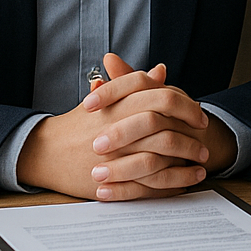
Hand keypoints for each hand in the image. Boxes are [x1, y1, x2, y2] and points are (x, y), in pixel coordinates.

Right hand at [17, 54, 210, 200]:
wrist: (47, 153)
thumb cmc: (78, 125)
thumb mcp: (106, 100)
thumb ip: (134, 85)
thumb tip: (161, 71)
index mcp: (118, 102)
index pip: (160, 94)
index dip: (184, 102)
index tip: (197, 111)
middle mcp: (119, 124)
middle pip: (166, 119)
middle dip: (190, 126)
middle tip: (204, 131)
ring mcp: (118, 151)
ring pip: (163, 149)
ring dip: (188, 153)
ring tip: (203, 157)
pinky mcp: (117, 177)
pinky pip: (156, 179)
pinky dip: (179, 179)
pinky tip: (192, 179)